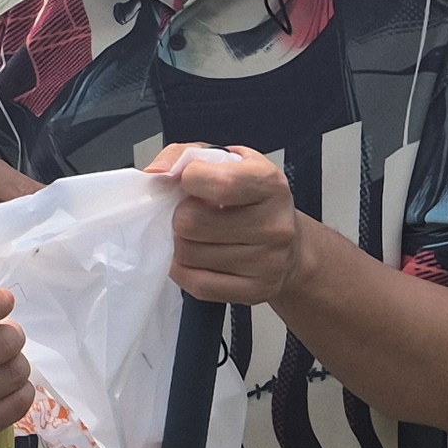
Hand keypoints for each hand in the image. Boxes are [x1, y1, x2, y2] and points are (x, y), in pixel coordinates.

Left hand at [158, 144, 312, 306]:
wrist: (290, 246)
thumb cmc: (250, 199)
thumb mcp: (228, 162)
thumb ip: (188, 155)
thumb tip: (157, 172)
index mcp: (270, 185)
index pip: (219, 184)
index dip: (188, 180)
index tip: (189, 181)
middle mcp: (275, 225)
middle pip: (191, 223)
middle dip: (180, 216)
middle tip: (191, 214)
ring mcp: (267, 262)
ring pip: (188, 254)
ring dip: (181, 244)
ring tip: (197, 236)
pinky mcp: (256, 291)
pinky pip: (198, 285)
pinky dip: (185, 271)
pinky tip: (196, 258)